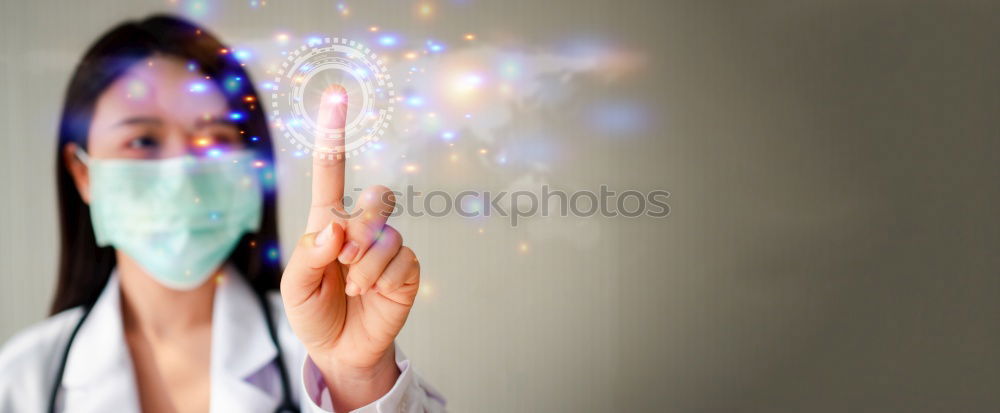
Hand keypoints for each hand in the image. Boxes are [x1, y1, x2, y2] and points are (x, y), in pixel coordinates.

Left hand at [280, 85, 419, 410]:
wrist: (340, 350)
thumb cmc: (314, 312)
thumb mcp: (295, 287)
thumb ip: (309, 256)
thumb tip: (334, 229)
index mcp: (327, 220)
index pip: (332, 169)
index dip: (334, 132)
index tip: (337, 94)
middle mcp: (361, 227)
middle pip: (374, 198)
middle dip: (359, 228)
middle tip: (343, 258)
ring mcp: (386, 246)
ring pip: (385, 233)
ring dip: (363, 264)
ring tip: (352, 286)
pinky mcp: (405, 267)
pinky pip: (399, 257)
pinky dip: (379, 278)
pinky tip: (370, 293)